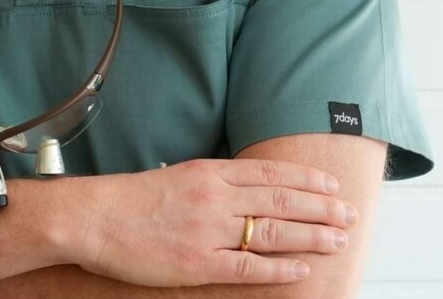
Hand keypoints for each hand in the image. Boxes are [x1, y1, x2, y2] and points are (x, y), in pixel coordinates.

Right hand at [69, 158, 354, 286]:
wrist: (92, 217)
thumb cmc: (127, 199)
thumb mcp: (175, 176)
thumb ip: (211, 181)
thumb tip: (243, 186)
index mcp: (209, 173)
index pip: (270, 174)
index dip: (306, 180)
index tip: (331, 185)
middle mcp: (215, 198)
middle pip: (282, 201)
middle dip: (321, 208)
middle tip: (349, 213)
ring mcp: (209, 232)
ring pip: (274, 232)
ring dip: (312, 235)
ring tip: (338, 239)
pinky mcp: (199, 263)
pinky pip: (249, 267)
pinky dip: (280, 268)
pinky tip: (303, 269)